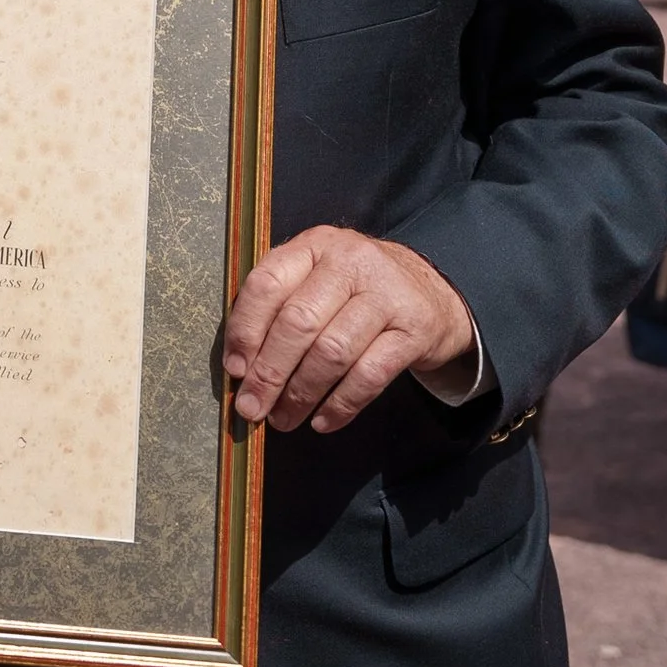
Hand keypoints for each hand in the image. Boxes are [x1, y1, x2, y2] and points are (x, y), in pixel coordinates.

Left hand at [222, 228, 475, 433]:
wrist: (432, 291)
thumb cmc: (356, 290)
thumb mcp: (317, 278)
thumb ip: (279, 308)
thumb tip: (240, 369)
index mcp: (315, 245)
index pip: (267, 284)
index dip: (244, 331)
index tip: (235, 370)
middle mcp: (350, 262)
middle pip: (298, 323)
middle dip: (269, 373)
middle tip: (252, 408)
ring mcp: (386, 294)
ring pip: (332, 352)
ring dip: (301, 394)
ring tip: (284, 420)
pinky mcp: (414, 330)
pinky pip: (369, 375)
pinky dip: (341, 404)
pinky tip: (323, 421)